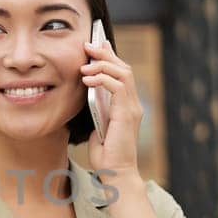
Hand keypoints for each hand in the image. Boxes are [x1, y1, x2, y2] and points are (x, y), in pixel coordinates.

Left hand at [82, 36, 141, 179]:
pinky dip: (102, 78)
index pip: (121, 74)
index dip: (110, 56)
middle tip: (87, 44)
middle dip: (105, 53)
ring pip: (123, 73)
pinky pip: (117, 87)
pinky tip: (87, 78)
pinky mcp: (127, 114)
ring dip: (103, 63)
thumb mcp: (97, 127)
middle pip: (124, 68)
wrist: (116, 174)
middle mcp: (133, 104)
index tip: (96, 44)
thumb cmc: (106, 156)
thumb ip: (96, 112)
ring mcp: (132, 108)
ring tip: (85, 62)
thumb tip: (88, 98)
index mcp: (126, 105)